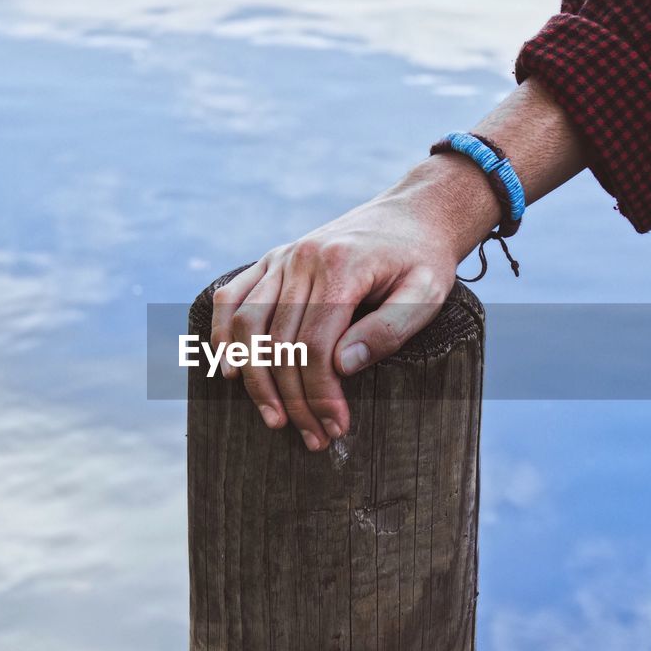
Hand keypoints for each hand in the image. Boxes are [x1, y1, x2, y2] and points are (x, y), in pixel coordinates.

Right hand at [211, 79, 584, 449]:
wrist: (414, 213)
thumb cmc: (423, 260)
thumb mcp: (426, 294)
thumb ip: (388, 330)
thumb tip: (342, 367)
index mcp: (341, 267)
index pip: (315, 346)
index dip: (320, 393)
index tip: (336, 426)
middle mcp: (302, 259)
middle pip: (280, 344)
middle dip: (294, 399)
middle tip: (314, 437)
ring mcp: (282, 257)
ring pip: (247, 326)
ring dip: (254, 380)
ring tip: (274, 418)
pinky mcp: (273, 259)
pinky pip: (232, 297)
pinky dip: (224, 334)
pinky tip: (229, 370)